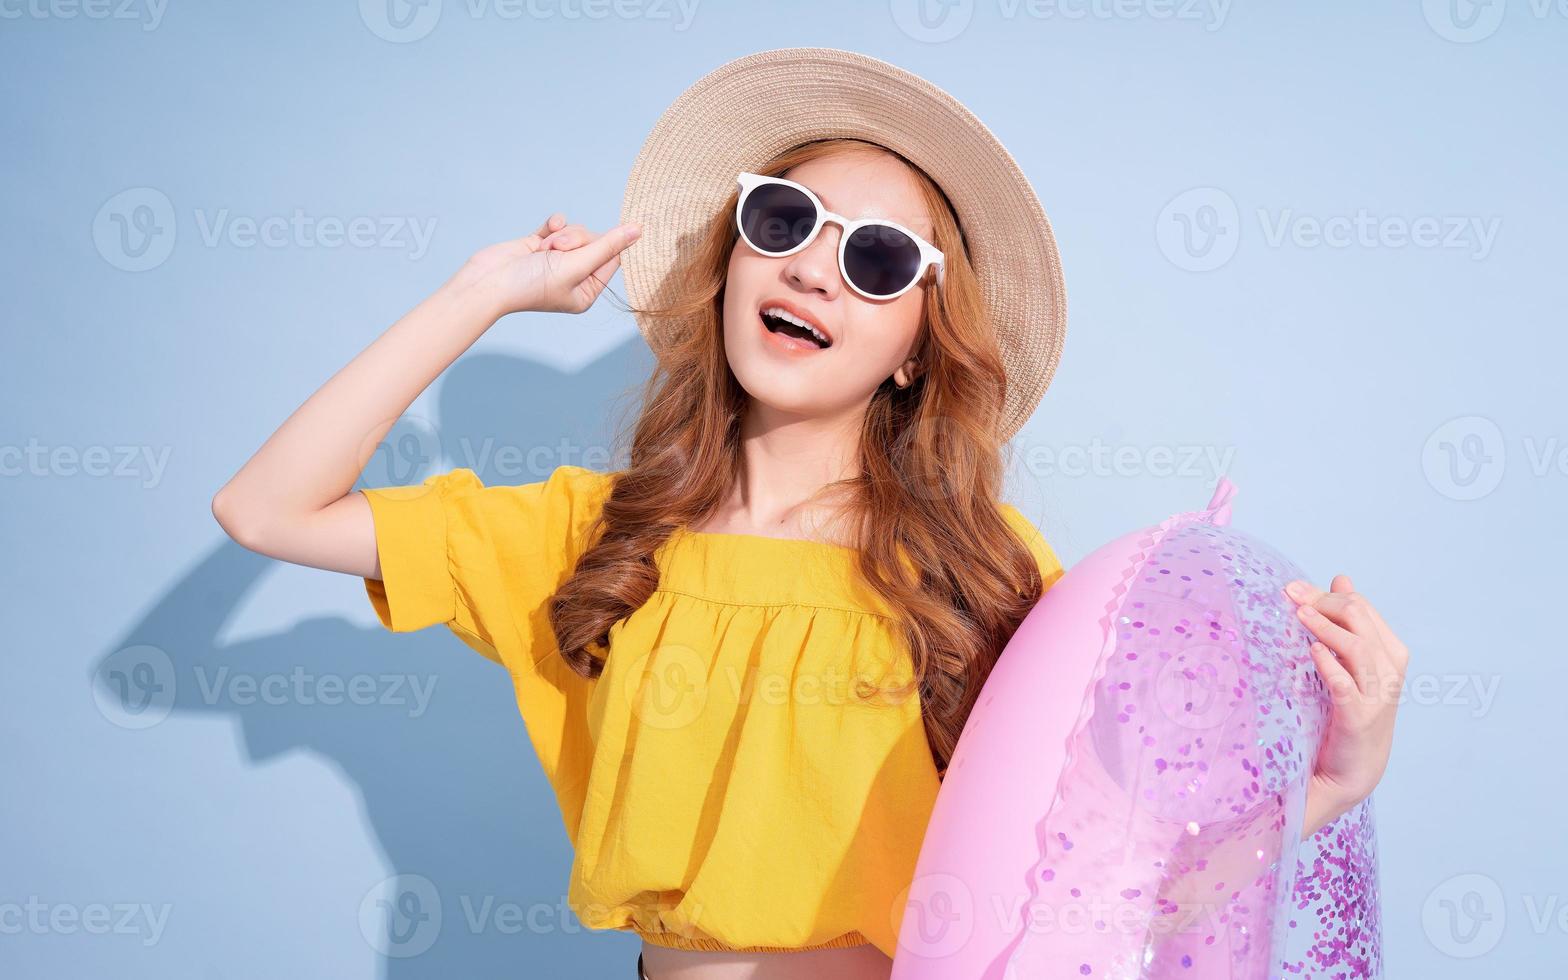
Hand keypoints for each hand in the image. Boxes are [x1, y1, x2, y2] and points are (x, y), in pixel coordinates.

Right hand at [453, 213, 641, 316]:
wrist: (488, 283)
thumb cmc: (530, 284)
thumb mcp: (576, 265)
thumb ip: (607, 246)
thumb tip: (637, 231)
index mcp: (587, 292)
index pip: (613, 260)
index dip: (608, 245)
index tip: (604, 238)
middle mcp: (574, 277)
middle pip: (595, 242)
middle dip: (578, 240)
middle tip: (560, 250)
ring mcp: (557, 261)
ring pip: (576, 232)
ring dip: (562, 235)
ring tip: (545, 249)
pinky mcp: (540, 245)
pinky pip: (559, 225)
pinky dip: (553, 225)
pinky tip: (546, 231)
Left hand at [1284, 575, 1409, 838]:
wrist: (1350, 772)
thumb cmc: (1346, 713)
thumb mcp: (1351, 665)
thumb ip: (1348, 624)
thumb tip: (1341, 578)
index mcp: (1391, 654)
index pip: (1363, 610)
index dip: (1328, 595)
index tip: (1294, 588)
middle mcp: (1390, 672)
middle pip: (1361, 621)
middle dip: (1324, 603)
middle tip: (1291, 594)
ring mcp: (1377, 696)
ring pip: (1357, 648)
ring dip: (1326, 627)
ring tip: (1299, 614)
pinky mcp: (1359, 718)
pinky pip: (1346, 684)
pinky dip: (1330, 664)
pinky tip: (1311, 650)